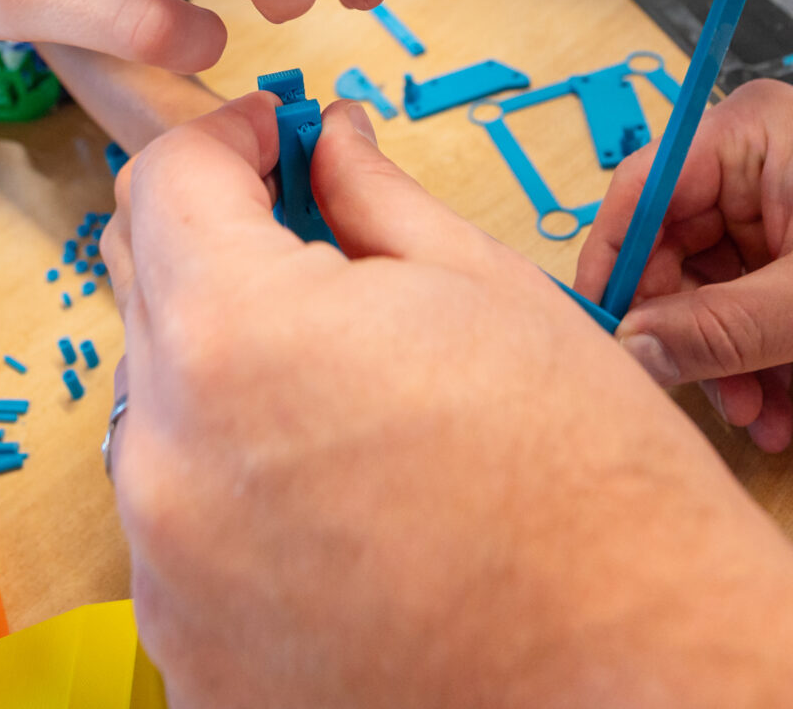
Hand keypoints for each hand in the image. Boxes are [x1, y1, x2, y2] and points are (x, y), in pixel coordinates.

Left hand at [102, 96, 792, 708]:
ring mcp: (169, 572)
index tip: (271, 138)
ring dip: (227, 384)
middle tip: (314, 247)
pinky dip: (239, 501)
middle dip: (221, 251)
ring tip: (350, 401)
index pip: (166, 182)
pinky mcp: (192, 659)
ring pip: (162, 422)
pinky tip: (341, 505)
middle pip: (148, 296)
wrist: (644, 677)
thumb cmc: (589, 490)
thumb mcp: (485, 288)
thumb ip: (369, 198)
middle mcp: (169, 458)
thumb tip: (326, 145)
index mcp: (236, 335)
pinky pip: (184, 538)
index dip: (225, 140)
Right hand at [575, 81, 792, 451]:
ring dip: (721, 361)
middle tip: (690, 392)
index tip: (602, 333)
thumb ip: (719, 328)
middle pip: (669, 249)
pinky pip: (746, 315)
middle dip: (682, 331)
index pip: (643, 189)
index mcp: (754, 135)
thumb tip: (633, 350)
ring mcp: (780, 217)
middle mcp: (758, 167)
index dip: (615, 265)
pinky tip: (775, 412)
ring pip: (706, 293)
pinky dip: (752, 365)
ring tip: (752, 415)